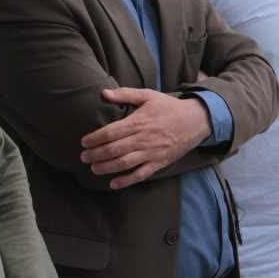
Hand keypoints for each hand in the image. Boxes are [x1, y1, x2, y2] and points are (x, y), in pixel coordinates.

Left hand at [80, 88, 211, 188]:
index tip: (84, 142)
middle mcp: (143, 138)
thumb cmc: (169, 107)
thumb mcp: (148, 95)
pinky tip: (114, 184)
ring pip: (125, 163)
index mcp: (139, 121)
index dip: (95, 138)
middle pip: (114, 149)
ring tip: (93, 169)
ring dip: (107, 167)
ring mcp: (152, 152)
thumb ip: (125, 94)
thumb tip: (104, 93)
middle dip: (96, 154)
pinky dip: (127, 180)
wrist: (195, 120)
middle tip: (83, 157)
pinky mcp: (159, 163)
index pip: (111, 132)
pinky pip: (141, 174)